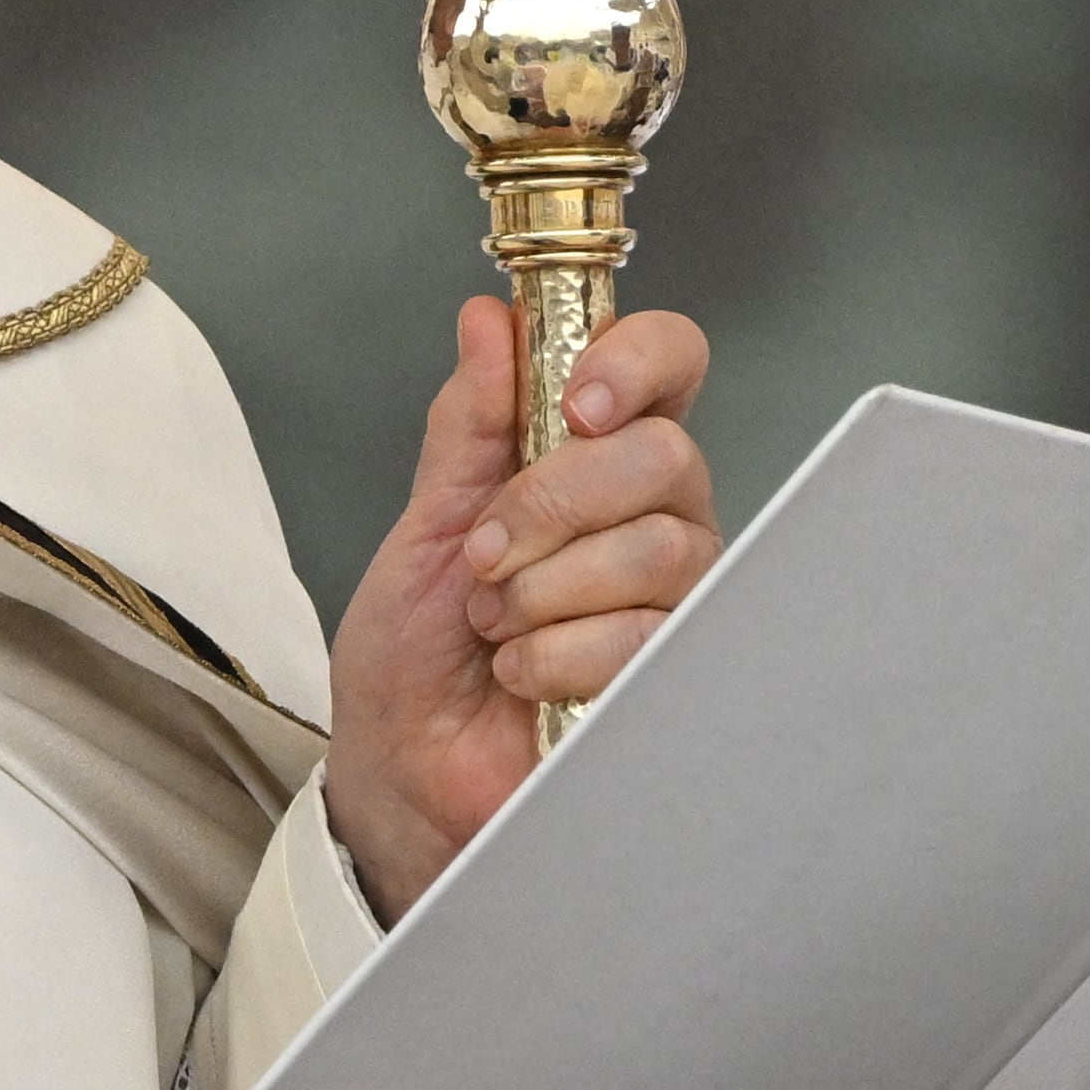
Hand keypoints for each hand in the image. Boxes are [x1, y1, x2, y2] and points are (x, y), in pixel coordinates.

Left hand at [326, 299, 716, 919]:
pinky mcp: (683, 675)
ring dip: (545, 590)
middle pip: (666, 457)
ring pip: (661, 549)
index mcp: (593, 460)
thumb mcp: (426, 525)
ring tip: (494, 627)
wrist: (406, 770)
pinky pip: (651, 635)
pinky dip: (560, 654)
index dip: (637, 361)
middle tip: (484, 555)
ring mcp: (678, 599)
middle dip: (552, 503)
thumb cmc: (417, 653)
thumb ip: (467, 426)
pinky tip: (525, 677)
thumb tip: (488, 319)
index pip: (668, 365)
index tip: (574, 401)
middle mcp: (653, 518)